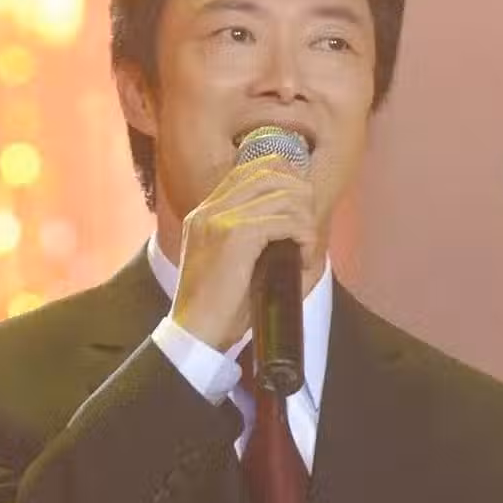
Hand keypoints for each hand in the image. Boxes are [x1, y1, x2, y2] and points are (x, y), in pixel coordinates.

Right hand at [171, 154, 320, 350]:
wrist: (195, 334)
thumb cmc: (221, 308)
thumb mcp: (237, 263)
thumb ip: (259, 237)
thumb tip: (302, 226)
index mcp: (207, 211)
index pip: (254, 168)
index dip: (288, 182)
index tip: (302, 214)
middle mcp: (211, 207)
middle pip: (273, 171)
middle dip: (303, 198)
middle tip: (307, 233)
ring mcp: (220, 218)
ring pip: (285, 194)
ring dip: (306, 221)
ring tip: (305, 250)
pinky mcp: (234, 235)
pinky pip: (285, 221)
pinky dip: (304, 238)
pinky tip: (302, 260)